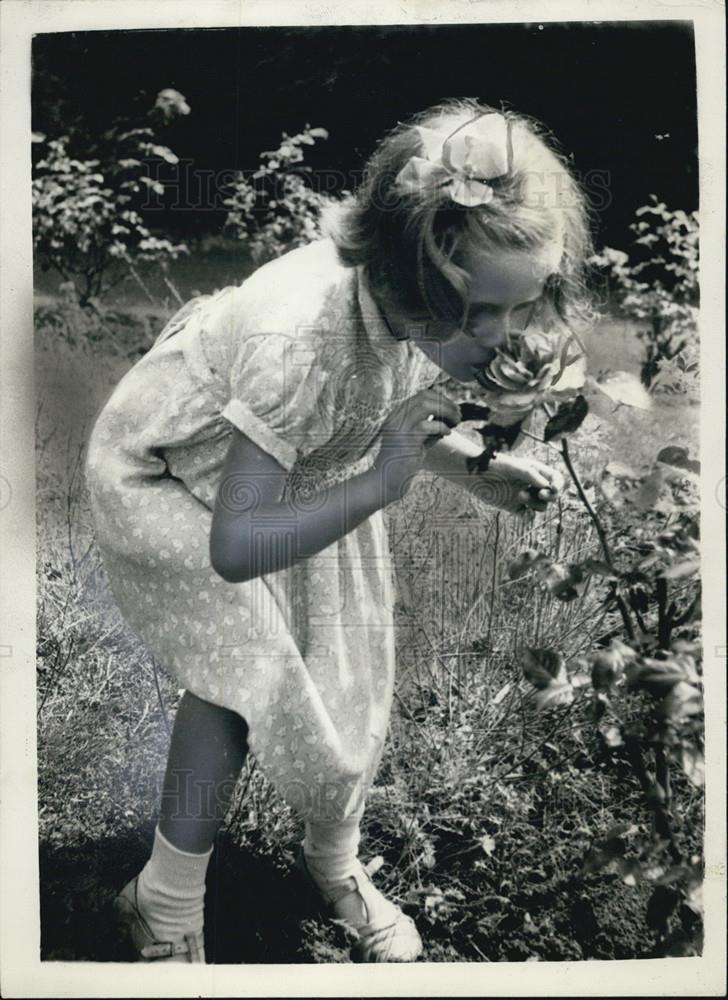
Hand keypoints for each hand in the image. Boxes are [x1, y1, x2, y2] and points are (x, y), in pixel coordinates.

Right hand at [373, 387, 460, 503]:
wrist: (386, 481)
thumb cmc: (402, 463)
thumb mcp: (417, 440)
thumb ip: (429, 428)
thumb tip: (448, 417)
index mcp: (397, 415)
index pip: (421, 395)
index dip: (441, 399)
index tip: (453, 410)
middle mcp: (396, 418)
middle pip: (424, 397)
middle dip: (445, 403)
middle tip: (458, 415)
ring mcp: (399, 427)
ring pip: (425, 405)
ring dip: (445, 411)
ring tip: (455, 422)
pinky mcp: (404, 440)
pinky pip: (426, 425)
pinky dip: (441, 426)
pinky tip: (447, 433)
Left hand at [473, 454, 563, 513]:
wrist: (475, 474)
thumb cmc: (494, 465)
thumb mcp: (514, 467)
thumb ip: (531, 475)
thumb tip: (547, 486)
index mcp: (535, 471)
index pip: (555, 479)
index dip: (558, 485)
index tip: (553, 489)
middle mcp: (531, 484)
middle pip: (551, 495)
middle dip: (549, 496)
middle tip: (541, 494)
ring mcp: (524, 496)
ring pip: (541, 506)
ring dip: (534, 503)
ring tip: (520, 495)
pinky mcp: (514, 508)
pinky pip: (528, 516)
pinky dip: (529, 516)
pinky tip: (525, 512)